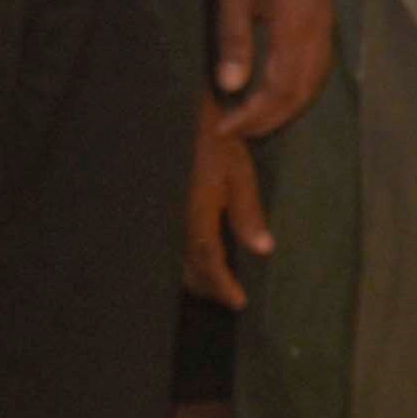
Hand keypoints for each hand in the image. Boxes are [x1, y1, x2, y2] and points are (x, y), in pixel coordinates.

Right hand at [178, 118, 269, 309]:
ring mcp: (159, 216)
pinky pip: (164, 244)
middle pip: (186, 269)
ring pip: (172, 260)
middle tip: (228, 297)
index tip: (238, 304)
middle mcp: (172, 221)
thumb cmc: (212, 139)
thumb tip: (264, 250)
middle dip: (207, 287)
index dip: (222, 286)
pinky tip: (193, 257)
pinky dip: (180, 257)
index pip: (208, 262)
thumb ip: (247, 213)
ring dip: (192, 275)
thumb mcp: (238, 172)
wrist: (167, 114)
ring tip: (214, 282)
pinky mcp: (152, 210)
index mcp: (195, 214)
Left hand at [211, 0, 333, 137]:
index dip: (252, 115)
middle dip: (269, 120)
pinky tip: (279, 91)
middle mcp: (317, 36)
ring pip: (313, 85)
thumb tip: (231, 86)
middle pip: (300, 95)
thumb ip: (234, 39)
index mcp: (295, 29)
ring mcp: (326, 30)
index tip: (224, 129)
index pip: (277, 90)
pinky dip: (298, 90)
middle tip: (236, 133)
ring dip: (285, 109)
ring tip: (255, 120)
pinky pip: (318, 70)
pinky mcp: (325, 22)